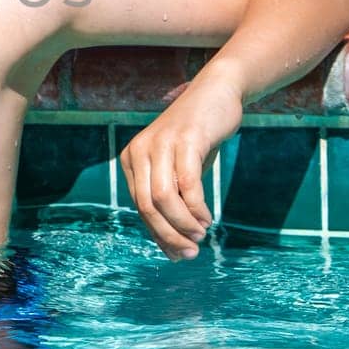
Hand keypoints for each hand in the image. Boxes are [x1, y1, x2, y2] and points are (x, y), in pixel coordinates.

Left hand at [119, 73, 243, 260]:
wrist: (217, 94)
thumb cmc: (197, 139)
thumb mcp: (179, 172)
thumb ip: (172, 205)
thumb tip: (174, 252)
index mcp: (131, 159)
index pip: (139, 208)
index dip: (158, 235)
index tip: (179, 254)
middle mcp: (140, 150)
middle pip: (148, 207)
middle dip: (169, 235)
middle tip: (190, 252)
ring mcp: (161, 143)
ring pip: (165, 198)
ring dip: (183, 224)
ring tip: (200, 235)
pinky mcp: (185, 139)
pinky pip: (188, 184)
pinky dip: (197, 208)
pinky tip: (207, 218)